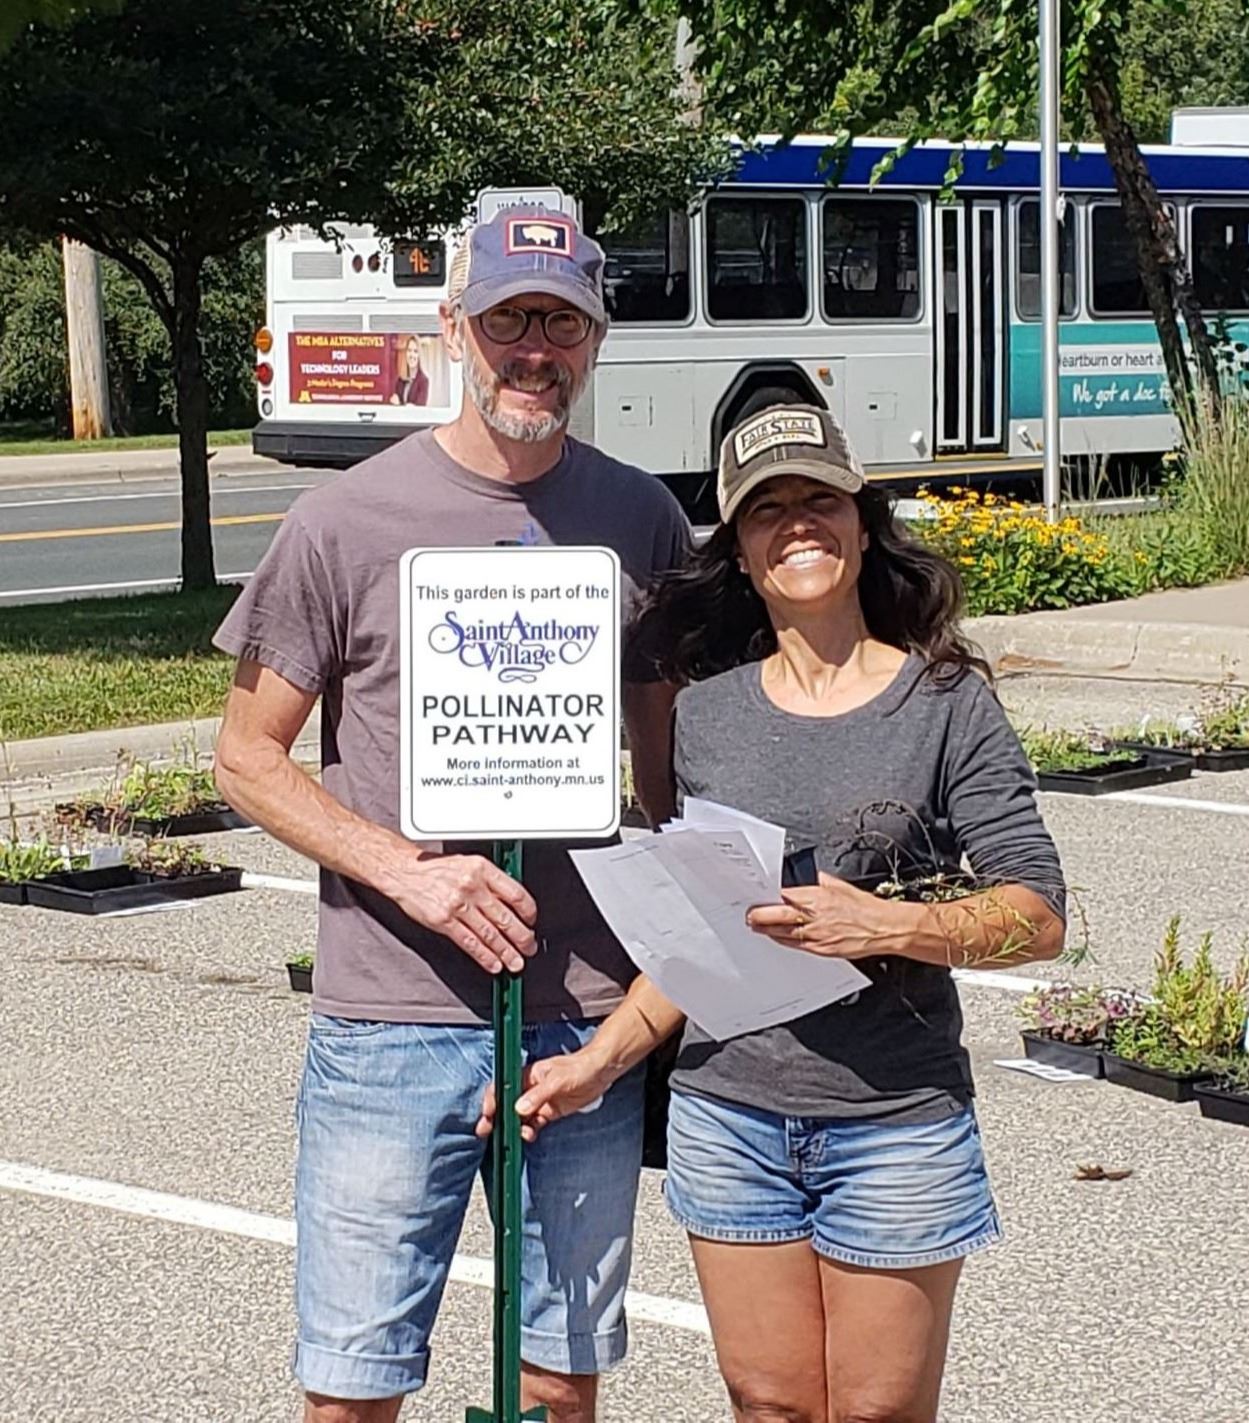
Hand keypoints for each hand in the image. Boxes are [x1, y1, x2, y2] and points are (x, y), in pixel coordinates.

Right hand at [386, 850, 537, 972]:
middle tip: (529, 948)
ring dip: (506, 952)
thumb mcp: (468, 864)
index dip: (529, 912)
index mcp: (482, 869)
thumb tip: (511, 902)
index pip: (516, 894)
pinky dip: (484, 957)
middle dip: (522, 937)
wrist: (403, 871)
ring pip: (490, 934)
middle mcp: (472, 886)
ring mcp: (458, 905)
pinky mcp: (443, 921)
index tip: (532, 922)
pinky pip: (469, 943)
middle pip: (506, 917)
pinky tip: (493, 964)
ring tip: (516, 962)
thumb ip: (490, 881)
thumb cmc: (434, 868)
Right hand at [476, 1046, 616, 1142]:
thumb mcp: (557, 1080)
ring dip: (513, 1127)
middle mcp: (530, 1089)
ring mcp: (539, 1101)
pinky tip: (528, 1136)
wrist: (600, 1072)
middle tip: (485, 1130)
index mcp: (527, 1076)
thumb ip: (538, 1095)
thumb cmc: (579, 1067)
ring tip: (516, 1136)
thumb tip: (519, 1108)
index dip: (492, 1101)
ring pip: (518, 1117)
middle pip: (506, 1104)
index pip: (502, 1087)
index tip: (487, 1114)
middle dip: (495, 1117)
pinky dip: (528, 1131)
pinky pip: (533, 1124)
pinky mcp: (549, 1112)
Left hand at [746, 872, 903, 959]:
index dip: (767, 897)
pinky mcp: (821, 949)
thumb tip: (806, 877)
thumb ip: (818, 881)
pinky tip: (775, 938)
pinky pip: (795, 946)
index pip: (783, 896)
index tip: (757, 896)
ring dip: (766, 930)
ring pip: (782, 934)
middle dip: (759, 916)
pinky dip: (782, 941)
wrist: (882, 928)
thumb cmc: (864, 907)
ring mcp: (816, 935)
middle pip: (776, 916)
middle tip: (749, 915)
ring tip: (756, 927)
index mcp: (816, 897)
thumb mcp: (839, 884)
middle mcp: (813, 917)